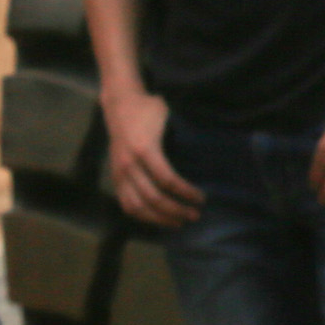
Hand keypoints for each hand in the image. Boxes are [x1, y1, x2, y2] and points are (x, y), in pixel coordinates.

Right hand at [105, 89, 204, 227]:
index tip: (202, 198)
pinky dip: (141, 215)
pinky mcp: (114, 176)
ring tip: (178, 223)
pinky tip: (158, 219)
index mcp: (145, 149)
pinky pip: (125, 202)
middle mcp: (129, 164)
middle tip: (195, 215)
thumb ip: (183, 135)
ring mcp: (119, 172)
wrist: (119, 102)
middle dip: (176, 210)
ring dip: (159, 218)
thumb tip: (210, 152)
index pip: (168, 180)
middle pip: (153, 198)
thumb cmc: (150, 108)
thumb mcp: (169, 116)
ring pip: (137, 206)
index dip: (186, 192)